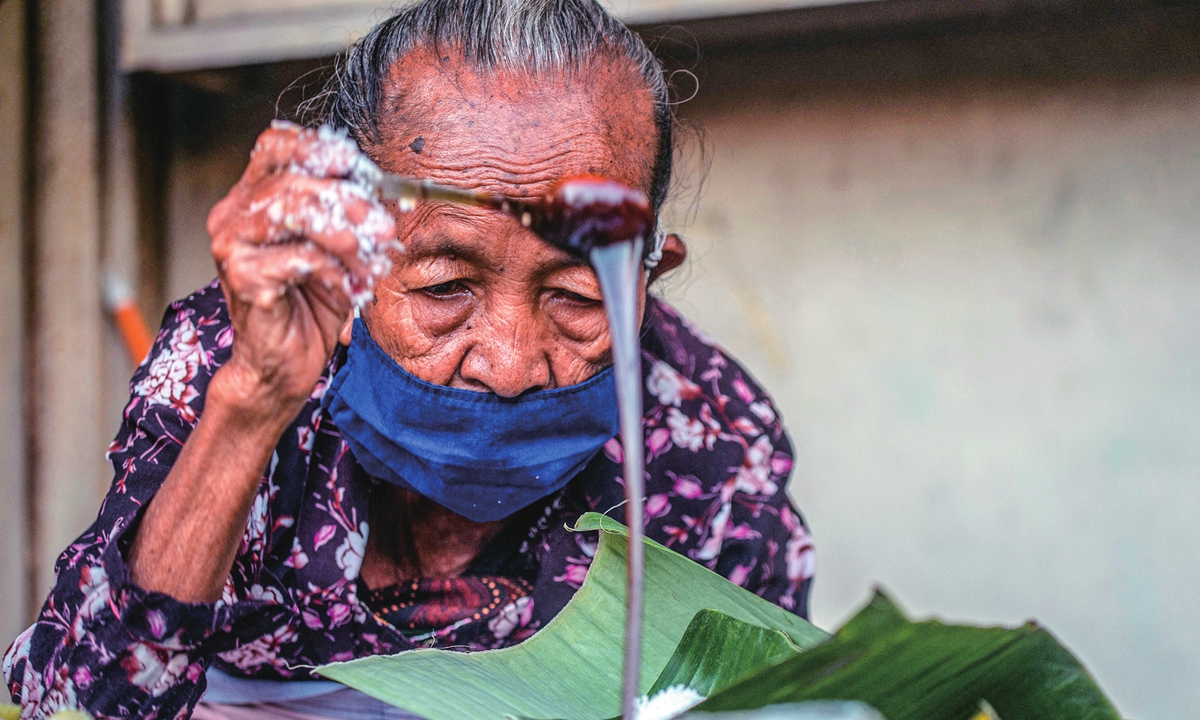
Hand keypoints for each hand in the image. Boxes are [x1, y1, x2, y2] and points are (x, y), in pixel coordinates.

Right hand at [207, 121, 396, 422]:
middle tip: (384, 228)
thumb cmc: (309, 306)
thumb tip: (385, 195)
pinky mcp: (242, 277)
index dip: (316, 147)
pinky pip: (302, 258)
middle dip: (349, 202)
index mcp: (251, 199)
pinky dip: (336, 273)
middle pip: (293, 181)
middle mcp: (233, 215)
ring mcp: (231, 245)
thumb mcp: (336, 252)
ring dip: (347, 238)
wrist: (283, 366)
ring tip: (372, 264)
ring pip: (295, 213)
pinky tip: (350, 291)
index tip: (356, 165)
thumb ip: (348, 217)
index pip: (274, 146)